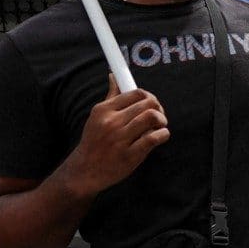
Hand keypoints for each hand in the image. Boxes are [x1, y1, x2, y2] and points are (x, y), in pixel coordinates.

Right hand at [63, 75, 169, 196]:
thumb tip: (114, 76)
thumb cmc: (95, 141)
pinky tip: (160, 137)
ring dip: (162, 121)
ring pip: (151, 117)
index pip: (135, 93)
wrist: (85, 171)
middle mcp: (111, 122)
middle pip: (147, 103)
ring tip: (159, 126)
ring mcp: (120, 139)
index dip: (149, 96)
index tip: (151, 104)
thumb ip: (111, 97)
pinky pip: (154, 138)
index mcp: (103, 110)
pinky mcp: (129, 155)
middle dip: (158, 108)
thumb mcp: (97, 117)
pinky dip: (163, 135)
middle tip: (159, 117)